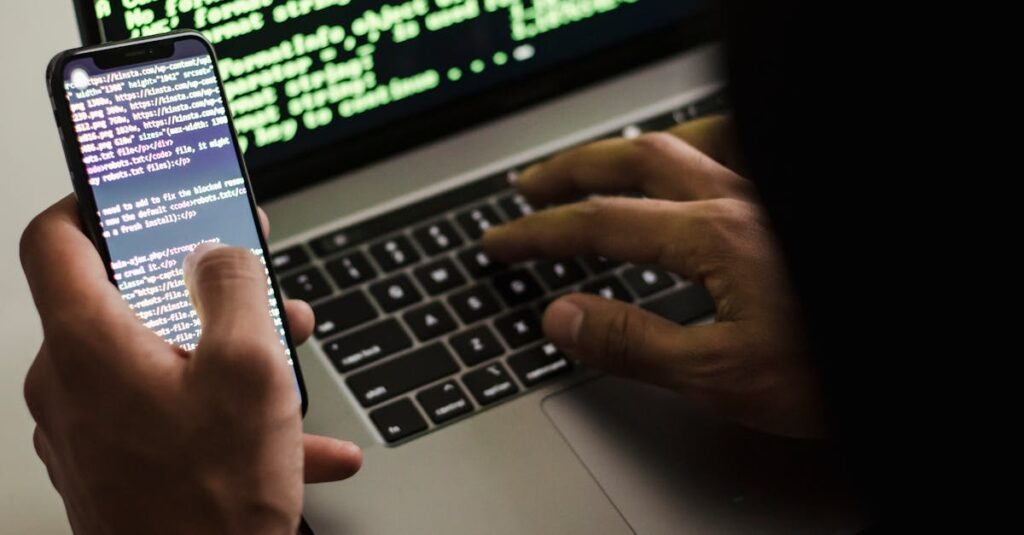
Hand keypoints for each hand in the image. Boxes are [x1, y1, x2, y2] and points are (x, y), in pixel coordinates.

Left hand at [21, 196, 360, 533]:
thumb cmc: (211, 501)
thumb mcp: (251, 369)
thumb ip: (235, 287)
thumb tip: (220, 250)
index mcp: (90, 345)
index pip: (54, 239)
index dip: (93, 200)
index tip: (132, 192)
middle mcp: (71, 385)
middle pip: (127, 302)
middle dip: (202, 289)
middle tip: (254, 285)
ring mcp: (86, 430)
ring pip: (157, 360)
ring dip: (224, 352)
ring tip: (287, 365)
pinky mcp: (112, 464)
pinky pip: (168, 414)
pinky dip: (223, 412)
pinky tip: (293, 438)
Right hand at [483, 116, 824, 437]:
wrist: (919, 356)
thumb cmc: (837, 368)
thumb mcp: (722, 375)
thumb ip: (635, 343)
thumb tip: (563, 317)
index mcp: (714, 237)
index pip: (602, 225)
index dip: (541, 233)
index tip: (502, 241)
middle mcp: (740, 200)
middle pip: (634, 162)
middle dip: (571, 173)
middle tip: (530, 189)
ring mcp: (769, 196)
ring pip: (685, 143)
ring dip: (626, 151)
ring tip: (596, 165)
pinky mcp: (789, 208)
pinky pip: (735, 150)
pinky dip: (696, 147)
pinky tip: (691, 163)